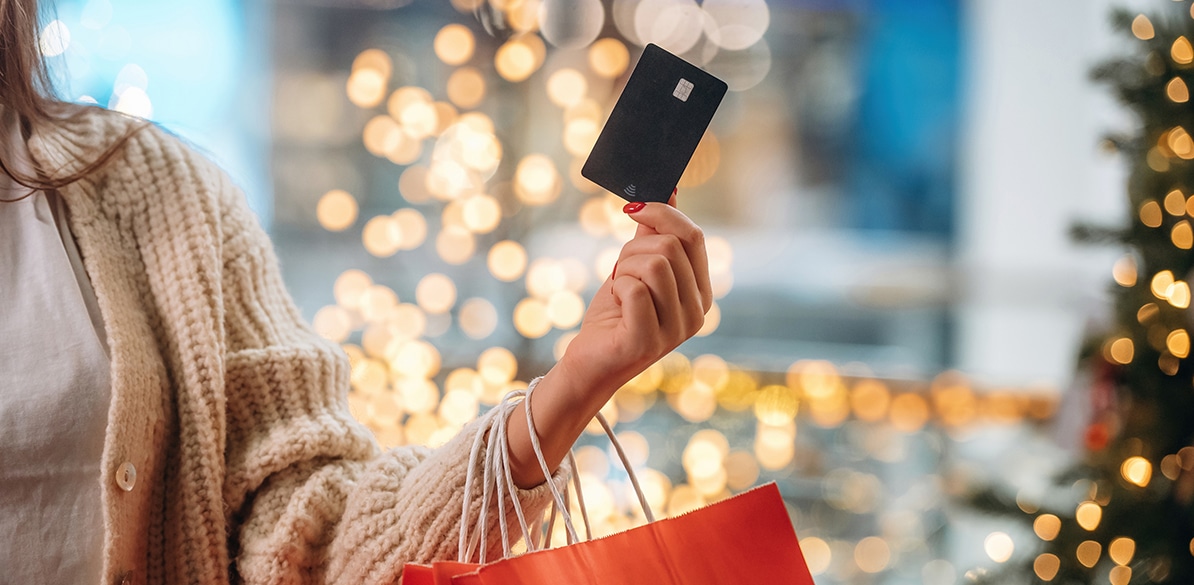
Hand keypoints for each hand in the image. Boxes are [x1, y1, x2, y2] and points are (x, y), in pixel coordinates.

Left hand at [559, 191, 712, 403]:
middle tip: (620, 272)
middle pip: (671, 246)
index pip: (694, 236)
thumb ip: (654, 233)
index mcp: (701, 293)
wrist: (590, 363)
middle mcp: (698, 312)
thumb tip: (668, 190)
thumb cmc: (614, 315)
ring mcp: (677, 330)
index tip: (633, 208)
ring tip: (619, 291)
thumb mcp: (636, 268)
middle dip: (633, 250)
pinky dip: (617, 289)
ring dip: (624, 270)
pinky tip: (616, 308)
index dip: (663, 213)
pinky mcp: (648, 341)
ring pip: (654, 264)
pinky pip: (634, 288)